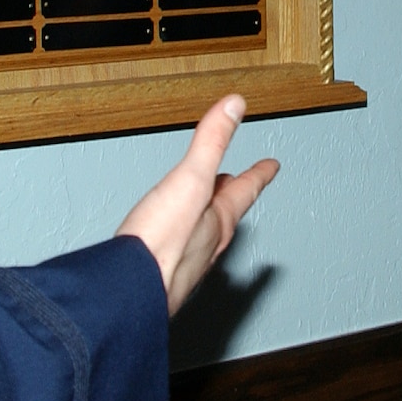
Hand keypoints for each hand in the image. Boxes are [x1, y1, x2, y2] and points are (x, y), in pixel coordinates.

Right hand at [116, 94, 278, 314]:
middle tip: (239, 184)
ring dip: (207, 218)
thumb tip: (234, 105)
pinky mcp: (160, 279)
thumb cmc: (162, 244)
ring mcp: (185, 266)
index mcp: (218, 220)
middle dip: (232, 195)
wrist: (130, 294)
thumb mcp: (190, 180)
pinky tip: (166, 244)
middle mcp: (207, 246)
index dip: (259, 174)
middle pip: (226, 214)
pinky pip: (179, 253)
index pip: (246, 190)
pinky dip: (181, 240)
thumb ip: (211, 142)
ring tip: (204, 208)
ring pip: (204, 236)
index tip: (271, 166)